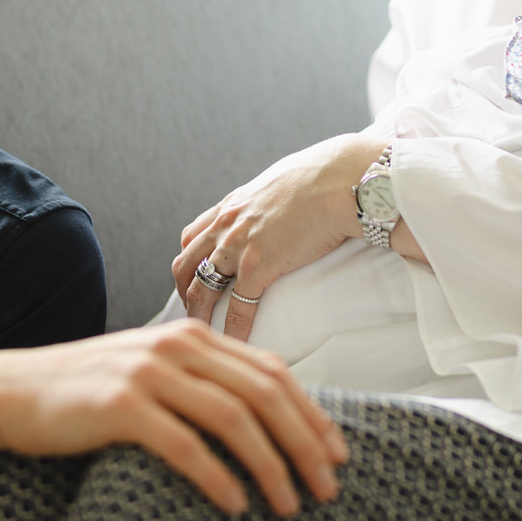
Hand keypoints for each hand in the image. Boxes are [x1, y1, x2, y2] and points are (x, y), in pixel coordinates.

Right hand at [0, 320, 347, 517]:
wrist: (12, 392)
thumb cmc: (87, 390)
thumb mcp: (152, 369)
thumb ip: (203, 376)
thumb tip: (266, 399)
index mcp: (191, 337)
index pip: (272, 371)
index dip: (311, 413)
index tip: (336, 453)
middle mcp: (176, 347)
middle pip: (263, 393)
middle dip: (303, 442)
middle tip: (327, 486)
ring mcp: (149, 374)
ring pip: (233, 419)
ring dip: (269, 465)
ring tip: (288, 504)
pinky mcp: (122, 407)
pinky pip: (185, 445)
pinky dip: (217, 477)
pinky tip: (236, 504)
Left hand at [172, 133, 385, 342]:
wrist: (337, 180)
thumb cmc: (318, 178)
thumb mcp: (278, 184)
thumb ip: (266, 201)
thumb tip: (277, 206)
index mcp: (231, 206)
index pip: (191, 236)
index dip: (188, 261)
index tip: (191, 279)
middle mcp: (226, 225)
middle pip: (185, 264)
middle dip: (183, 291)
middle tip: (192, 310)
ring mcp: (238, 246)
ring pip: (200, 287)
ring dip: (198, 312)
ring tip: (204, 331)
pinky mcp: (259, 265)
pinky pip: (238, 306)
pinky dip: (233, 328)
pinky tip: (235, 342)